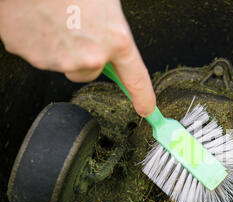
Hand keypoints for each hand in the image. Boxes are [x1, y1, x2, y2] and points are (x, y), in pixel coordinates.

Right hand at [0, 0, 155, 116]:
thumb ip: (111, 30)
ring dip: (61, 47)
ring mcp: (61, 60)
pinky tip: (39, 21)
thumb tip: (111, 41)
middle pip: (90, 71)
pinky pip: (39, 55)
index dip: (144, 98)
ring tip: (55, 19)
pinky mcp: (34, 57)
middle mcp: (91, 56)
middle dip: (84, 56)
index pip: (136, 79)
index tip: (146, 109)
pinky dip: (38, 41)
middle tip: (75, 28)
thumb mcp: (105, 5)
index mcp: (116, 39)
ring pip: (64, 64)